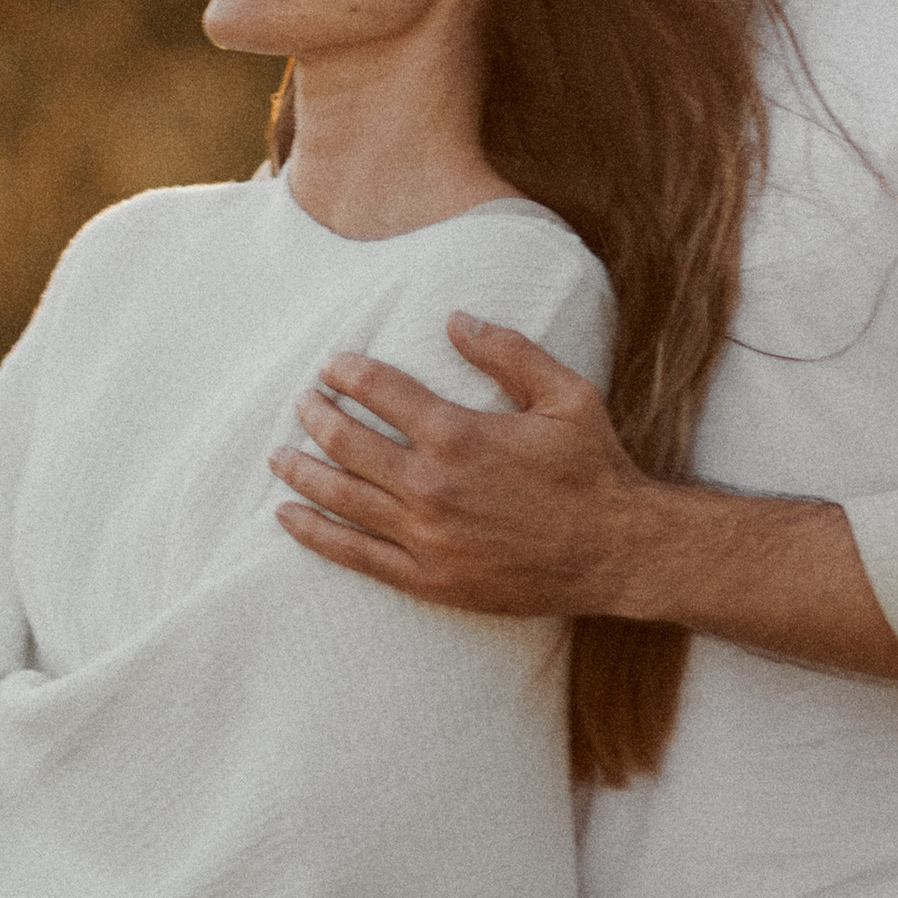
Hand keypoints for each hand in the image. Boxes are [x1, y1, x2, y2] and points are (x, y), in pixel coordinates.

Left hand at [268, 314, 897, 678]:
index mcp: (459, 435)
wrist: (616, 552)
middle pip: (349, 443)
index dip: (350, 372)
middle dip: (318, 416)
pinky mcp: (427, 578)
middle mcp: (432, 486)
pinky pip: (355, 554)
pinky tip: (288, 517)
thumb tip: (453, 320)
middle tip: (303, 402)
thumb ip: (508, 352)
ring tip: (280, 454)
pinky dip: (315, 534)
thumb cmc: (594, 470)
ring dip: (304, 471)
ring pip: (342, 498)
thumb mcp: (565, 396)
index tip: (333, 364)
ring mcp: (425, 536)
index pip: (382, 392)